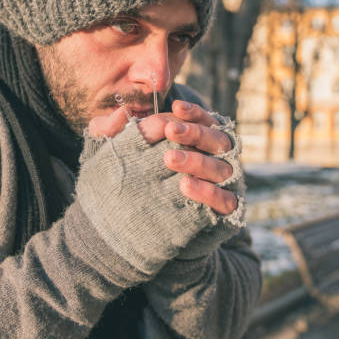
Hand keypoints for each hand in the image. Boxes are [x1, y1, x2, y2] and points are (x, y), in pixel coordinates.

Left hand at [87, 100, 236, 214]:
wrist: (145, 231)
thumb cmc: (134, 181)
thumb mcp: (118, 155)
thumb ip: (113, 132)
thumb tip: (121, 112)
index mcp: (201, 142)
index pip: (205, 121)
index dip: (194, 113)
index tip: (175, 107)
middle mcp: (218, 160)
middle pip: (217, 140)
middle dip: (195, 132)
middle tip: (170, 130)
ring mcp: (224, 185)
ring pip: (222, 167)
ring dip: (197, 160)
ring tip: (169, 159)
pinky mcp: (225, 209)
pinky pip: (226, 199)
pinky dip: (208, 191)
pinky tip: (185, 185)